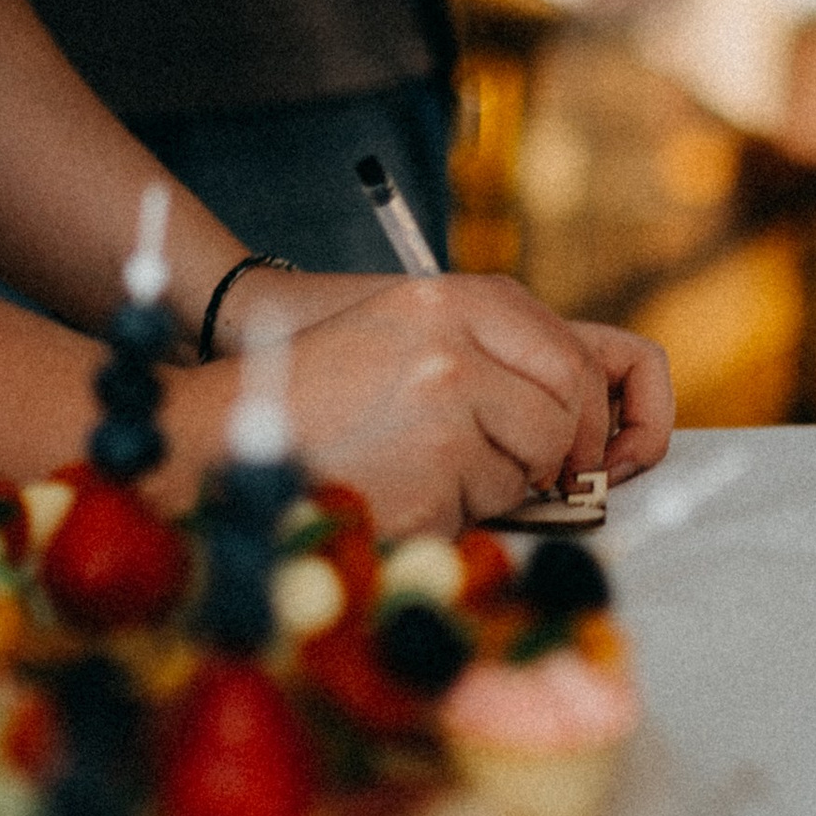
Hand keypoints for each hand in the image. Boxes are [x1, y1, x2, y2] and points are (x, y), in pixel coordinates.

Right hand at [231, 271, 673, 537]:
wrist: (224, 436)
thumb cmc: (318, 390)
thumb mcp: (405, 331)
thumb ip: (491, 349)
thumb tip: (586, 408)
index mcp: (453, 300)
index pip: (574, 355)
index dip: (591, 410)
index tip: (578, 444)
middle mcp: (455, 346)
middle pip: (566, 412)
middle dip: (561, 456)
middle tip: (543, 479)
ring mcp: (445, 410)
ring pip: (530, 468)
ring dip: (497, 487)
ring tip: (428, 471)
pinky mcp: (432, 473)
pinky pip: (484, 509)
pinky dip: (454, 515)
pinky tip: (400, 492)